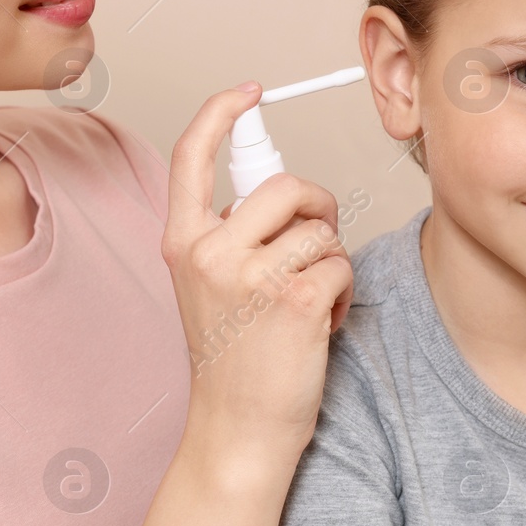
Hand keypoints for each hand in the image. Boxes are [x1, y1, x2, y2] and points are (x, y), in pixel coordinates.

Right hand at [164, 82, 353, 463]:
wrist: (238, 432)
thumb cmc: (233, 364)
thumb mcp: (210, 288)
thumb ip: (231, 236)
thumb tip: (278, 192)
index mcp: (182, 243)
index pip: (193, 155)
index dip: (222, 112)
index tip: (249, 93)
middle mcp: (210, 252)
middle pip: (285, 184)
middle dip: (317, 208)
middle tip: (314, 246)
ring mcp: (252, 275)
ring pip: (322, 228)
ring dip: (331, 261)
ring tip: (308, 302)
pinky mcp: (296, 299)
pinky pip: (342, 265)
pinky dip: (342, 294)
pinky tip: (319, 325)